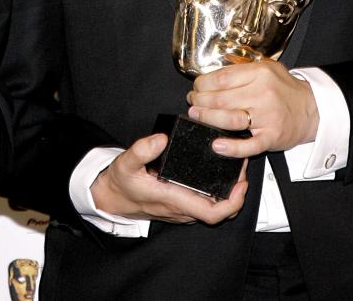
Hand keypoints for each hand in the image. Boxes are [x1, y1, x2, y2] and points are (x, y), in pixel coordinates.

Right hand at [90, 134, 246, 224]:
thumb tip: (161, 138)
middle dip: (237, 193)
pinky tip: (218, 174)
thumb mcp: (126, 163)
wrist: (112, 197)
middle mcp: (182, 209)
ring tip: (234, 169)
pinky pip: (206, 204)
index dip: (233, 201)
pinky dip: (218, 193)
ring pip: (215, 209)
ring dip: (229, 193)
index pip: (213, 213)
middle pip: (221, 212)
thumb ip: (141, 150)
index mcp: (174, 200)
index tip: (240, 183)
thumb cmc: (120, 183)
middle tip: (241, 170)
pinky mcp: (181, 205)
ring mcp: (183, 210)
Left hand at [187, 61, 317, 157]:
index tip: (196, 88)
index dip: (202, 84)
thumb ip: (242, 71)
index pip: (221, 78)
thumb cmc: (285, 90)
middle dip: (200, 101)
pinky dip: (231, 147)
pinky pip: (249, 145)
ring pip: (229, 119)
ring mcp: (267, 117)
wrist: (313, 110)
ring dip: (207, 118)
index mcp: (259, 74)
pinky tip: (217, 145)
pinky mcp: (271, 137)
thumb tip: (210, 78)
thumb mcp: (267, 69)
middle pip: (220, 99)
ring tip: (196, 116)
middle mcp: (263, 94)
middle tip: (193, 103)